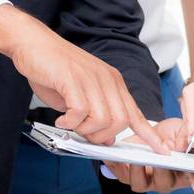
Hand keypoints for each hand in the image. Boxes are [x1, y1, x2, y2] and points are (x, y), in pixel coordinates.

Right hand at [0, 8, 164, 150]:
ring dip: (84, 129)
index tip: (161, 151)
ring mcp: (91, 78)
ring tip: (68, 122)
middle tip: (82, 132)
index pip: (135, 112)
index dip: (149, 134)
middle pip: (121, 121)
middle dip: (102, 135)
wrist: (32, 42)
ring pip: (102, 119)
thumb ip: (94, 115)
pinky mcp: (73, 80)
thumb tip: (105, 139)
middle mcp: (106, 79)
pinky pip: (80, 113)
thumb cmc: (53, 69)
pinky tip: (60, 118)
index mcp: (112, 82)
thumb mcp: (79, 94)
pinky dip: (69, 122)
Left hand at [103, 118, 193, 193]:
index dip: (188, 176)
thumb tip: (183, 146)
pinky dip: (117, 166)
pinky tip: (115, 155)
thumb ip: (185, 136)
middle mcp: (166, 181)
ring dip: (136, 171)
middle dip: (159, 172)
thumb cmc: (170, 134)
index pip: (190, 180)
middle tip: (156, 159)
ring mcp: (147, 182)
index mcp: (185, 172)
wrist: (151, 132)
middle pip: (163, 185)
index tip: (182, 165)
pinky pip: (122, 176)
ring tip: (134, 157)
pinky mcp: (130, 176)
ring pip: (140, 184)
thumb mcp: (181, 129)